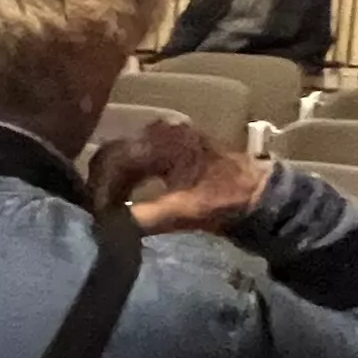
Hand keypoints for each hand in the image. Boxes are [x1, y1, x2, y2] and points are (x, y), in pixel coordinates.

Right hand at [91, 116, 271, 234]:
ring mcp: (164, 135)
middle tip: (96, 215)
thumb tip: (107, 228)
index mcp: (163, 140)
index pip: (113, 159)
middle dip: (101, 185)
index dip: (99, 190)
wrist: (262, 194)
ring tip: (108, 210)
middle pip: (112, 154)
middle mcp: (159, 130)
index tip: (95, 216)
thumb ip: (144, 216)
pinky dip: (124, 179)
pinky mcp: (168, 146)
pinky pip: (134, 159)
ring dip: (111, 183)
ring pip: (121, 156)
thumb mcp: (186, 212)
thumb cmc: (227, 200)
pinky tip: (123, 200)